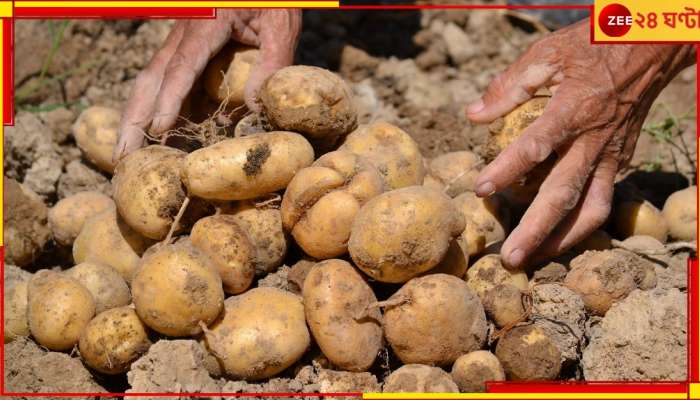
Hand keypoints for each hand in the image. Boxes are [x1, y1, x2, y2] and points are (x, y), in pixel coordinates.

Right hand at [113, 9, 301, 160]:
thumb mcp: (280, 25)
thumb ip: (272, 62)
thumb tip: (255, 108)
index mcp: (205, 25)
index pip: (181, 67)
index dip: (169, 100)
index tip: (158, 129)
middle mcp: (184, 35)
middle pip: (152, 78)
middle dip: (135, 118)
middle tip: (123, 155)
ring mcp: (182, 42)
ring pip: (153, 82)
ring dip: (140, 118)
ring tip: (129, 154)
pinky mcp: (188, 50)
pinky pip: (171, 83)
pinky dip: (163, 110)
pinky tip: (160, 137)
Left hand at [466, 19, 695, 269]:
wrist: (649, 47)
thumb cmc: (591, 48)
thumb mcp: (548, 52)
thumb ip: (509, 85)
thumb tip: (474, 115)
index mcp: (573, 109)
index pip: (536, 147)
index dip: (507, 170)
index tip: (480, 189)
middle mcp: (594, 140)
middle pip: (564, 194)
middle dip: (535, 230)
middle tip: (510, 258)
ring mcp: (611, 155)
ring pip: (590, 209)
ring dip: (562, 240)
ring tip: (533, 259)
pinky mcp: (621, 163)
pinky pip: (603, 201)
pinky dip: (582, 224)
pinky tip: (558, 237)